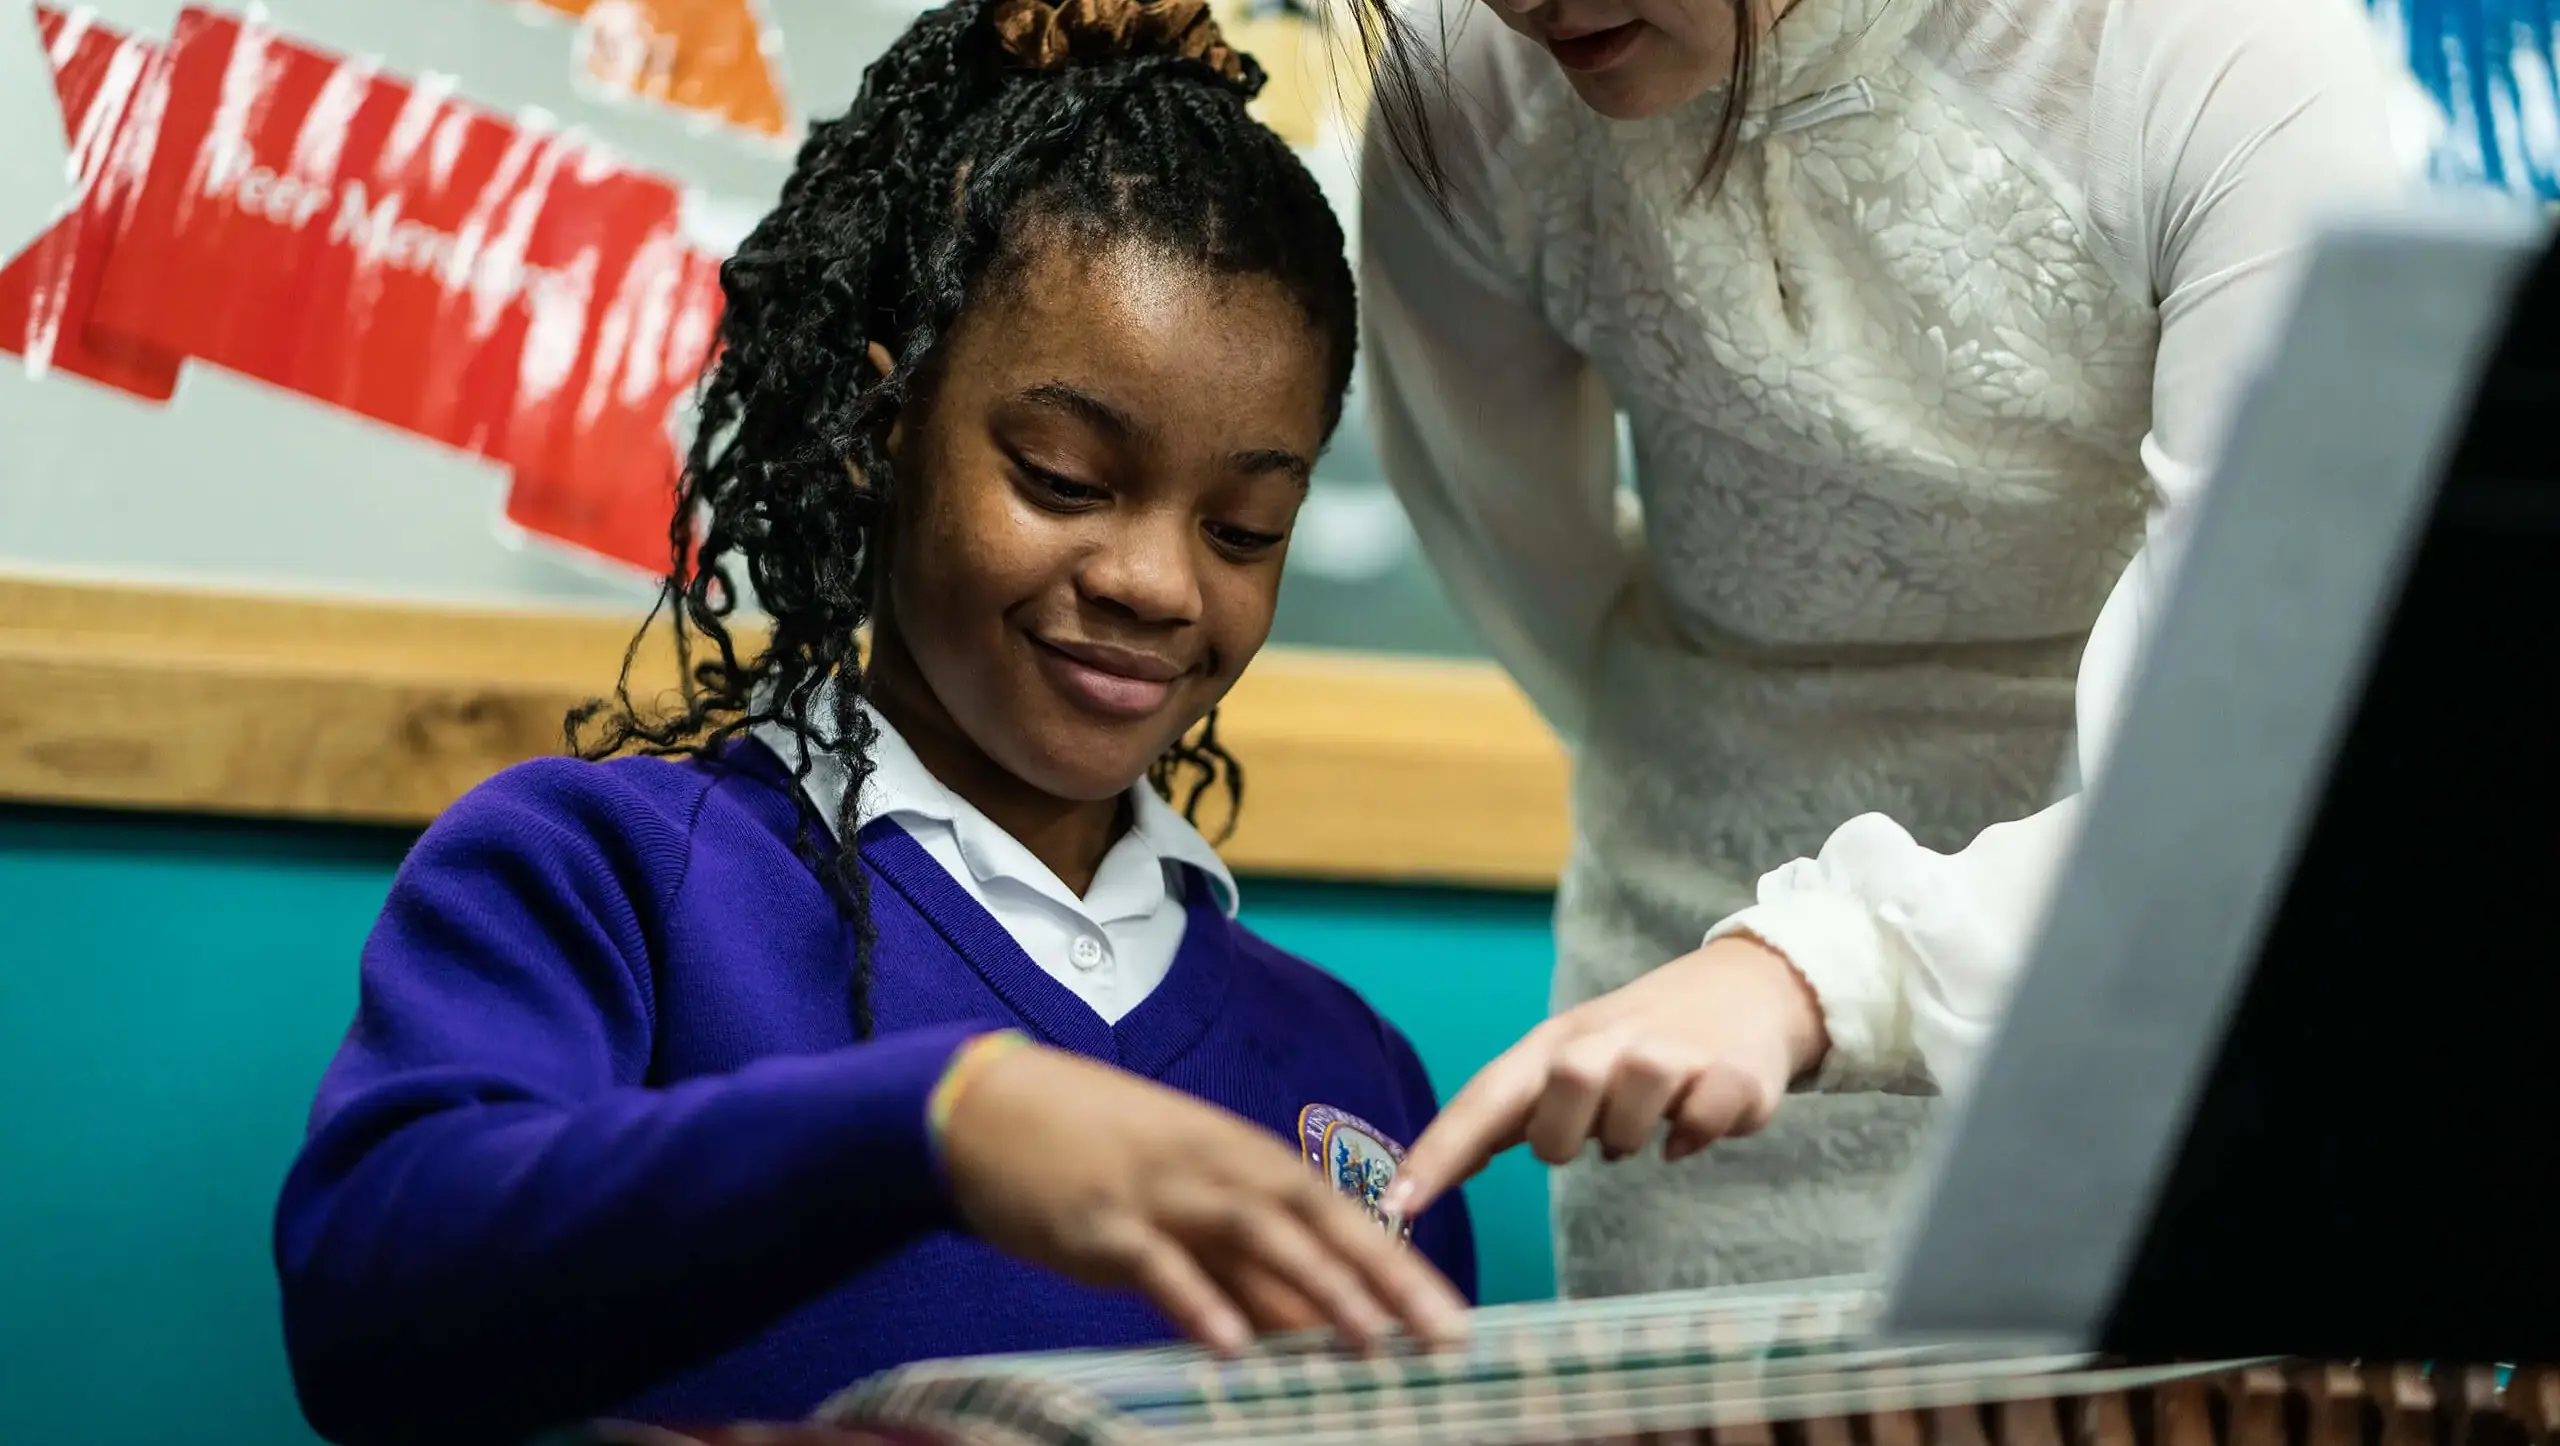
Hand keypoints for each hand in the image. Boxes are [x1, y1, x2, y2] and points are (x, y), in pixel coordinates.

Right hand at [938, 1041, 1469, 1355]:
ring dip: (1314, 1287)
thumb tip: (1307, 1327)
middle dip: (1385, 1279)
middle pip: (1315, 1221)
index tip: (1451, 1315)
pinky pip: (1157, 1266)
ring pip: (1252, 1237)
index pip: (1336, 1210)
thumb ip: (1240, 1264)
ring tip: (1369, 1342)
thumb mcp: (1179, 1199)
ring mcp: (1158, 1192)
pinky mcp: (1100, 1221)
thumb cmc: (1094, 1154)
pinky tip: (1230, 1350)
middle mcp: (1213, 1168)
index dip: (1397, 1262)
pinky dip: (1195, 1305)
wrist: (988, 1107)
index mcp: (1239, 1157)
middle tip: (1445, 1336)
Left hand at [1378, 935, 1828, 1220]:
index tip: (1398, 1206)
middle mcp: (1605, 1040)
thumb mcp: (1570, 1057)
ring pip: (1629, 1117)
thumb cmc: (1640, 1037)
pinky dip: (1694, 1137)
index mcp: (1554, 1043)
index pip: (1483, 1099)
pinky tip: (1694, 1123)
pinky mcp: (1730, 1073)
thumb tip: (1433, 1169)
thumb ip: (1513, 1111)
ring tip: (1648, 1122)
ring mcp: (1671, 1052)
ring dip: (1634, 1137)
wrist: (1749, 987)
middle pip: (1560, 1101)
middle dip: (1566, 1139)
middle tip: (1593, 1136)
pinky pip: (1698, 1126)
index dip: (1439, 1154)